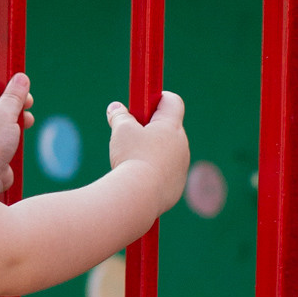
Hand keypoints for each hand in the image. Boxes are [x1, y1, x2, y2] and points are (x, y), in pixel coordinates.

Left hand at [0, 70, 31, 194]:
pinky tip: (20, 138)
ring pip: (6, 117)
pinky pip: (8, 134)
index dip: (2, 79)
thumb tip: (21, 77)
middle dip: (16, 99)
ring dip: (19, 117)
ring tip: (26, 122)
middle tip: (27, 104)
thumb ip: (14, 95)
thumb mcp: (5, 114)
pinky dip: (17, 134)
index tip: (18, 84)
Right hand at [106, 91, 189, 214]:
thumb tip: (115, 108)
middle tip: (131, 134)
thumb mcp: (121, 131)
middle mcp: (182, 145)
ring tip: (131, 160)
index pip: (172, 102)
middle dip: (150, 129)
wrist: (139, 197)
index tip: (143, 105)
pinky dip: (153, 173)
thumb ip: (119, 116)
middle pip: (168, 128)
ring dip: (152, 152)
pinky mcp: (177, 186)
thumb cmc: (131, 158)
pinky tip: (137, 179)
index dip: (158, 99)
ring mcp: (181, 167)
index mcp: (171, 127)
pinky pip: (166, 174)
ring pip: (167, 152)